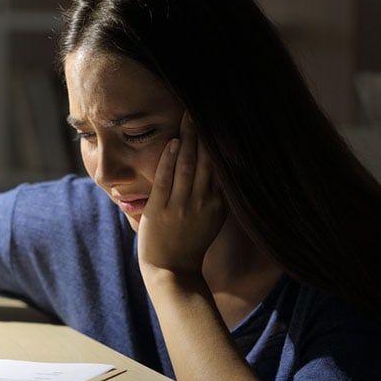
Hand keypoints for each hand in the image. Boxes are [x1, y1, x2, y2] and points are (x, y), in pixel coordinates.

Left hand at [138, 111, 225, 278]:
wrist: (172, 272)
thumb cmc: (189, 245)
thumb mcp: (210, 220)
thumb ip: (214, 196)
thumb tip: (216, 171)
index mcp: (217, 203)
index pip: (220, 166)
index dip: (219, 142)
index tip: (219, 120)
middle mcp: (203, 202)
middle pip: (205, 160)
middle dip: (204, 133)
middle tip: (203, 107)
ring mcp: (181, 206)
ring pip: (186, 166)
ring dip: (187, 139)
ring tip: (188, 117)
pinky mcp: (161, 209)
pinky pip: (166, 180)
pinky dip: (168, 159)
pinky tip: (171, 141)